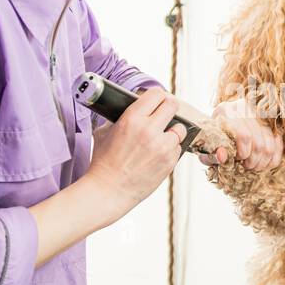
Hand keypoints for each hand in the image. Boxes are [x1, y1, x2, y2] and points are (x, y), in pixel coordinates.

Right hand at [85, 88, 186, 210]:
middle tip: (165, 112)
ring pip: (180, 128)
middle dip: (169, 107)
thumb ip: (121, 117)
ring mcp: (163, 147)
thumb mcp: (105, 132)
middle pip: (173, 105)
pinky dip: (171, 148)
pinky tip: (159, 153)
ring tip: (162, 136)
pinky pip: (178, 147)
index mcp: (132, 119)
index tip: (157, 99)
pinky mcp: (170, 162)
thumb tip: (134, 109)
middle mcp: (150, 130)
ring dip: (173, 130)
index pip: (156, 94)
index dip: (157, 95)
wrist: (108, 190)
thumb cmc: (104, 162)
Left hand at [210, 97, 282, 171]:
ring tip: (253, 165)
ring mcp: (257, 113)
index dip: (243, 153)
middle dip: (253, 160)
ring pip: (269, 144)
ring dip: (262, 161)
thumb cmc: (212, 140)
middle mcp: (244, 107)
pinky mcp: (268, 122)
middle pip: (258, 142)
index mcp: (226, 110)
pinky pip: (277, 143)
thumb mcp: (207, 148)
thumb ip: (211, 155)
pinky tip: (264, 163)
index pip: (244, 135)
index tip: (238, 159)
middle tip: (246, 166)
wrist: (219, 128)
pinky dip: (273, 158)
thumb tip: (222, 156)